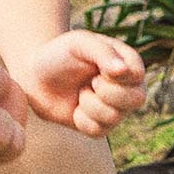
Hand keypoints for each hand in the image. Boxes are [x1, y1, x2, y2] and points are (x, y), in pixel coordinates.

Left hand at [19, 30, 145, 136]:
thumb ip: (103, 53)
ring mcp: (118, 110)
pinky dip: (81, 119)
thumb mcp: (80, 43)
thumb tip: (123, 70)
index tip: (97, 69)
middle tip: (90, 82)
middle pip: (136, 99)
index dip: (116, 76)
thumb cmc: (61, 54)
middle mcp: (129, 88)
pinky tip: (76, 108)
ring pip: (114, 116)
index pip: (137, 75)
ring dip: (89, 104)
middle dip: (106, 92)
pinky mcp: (102, 127)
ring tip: (81, 92)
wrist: (36, 77)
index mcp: (129, 63)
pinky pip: (97, 130)